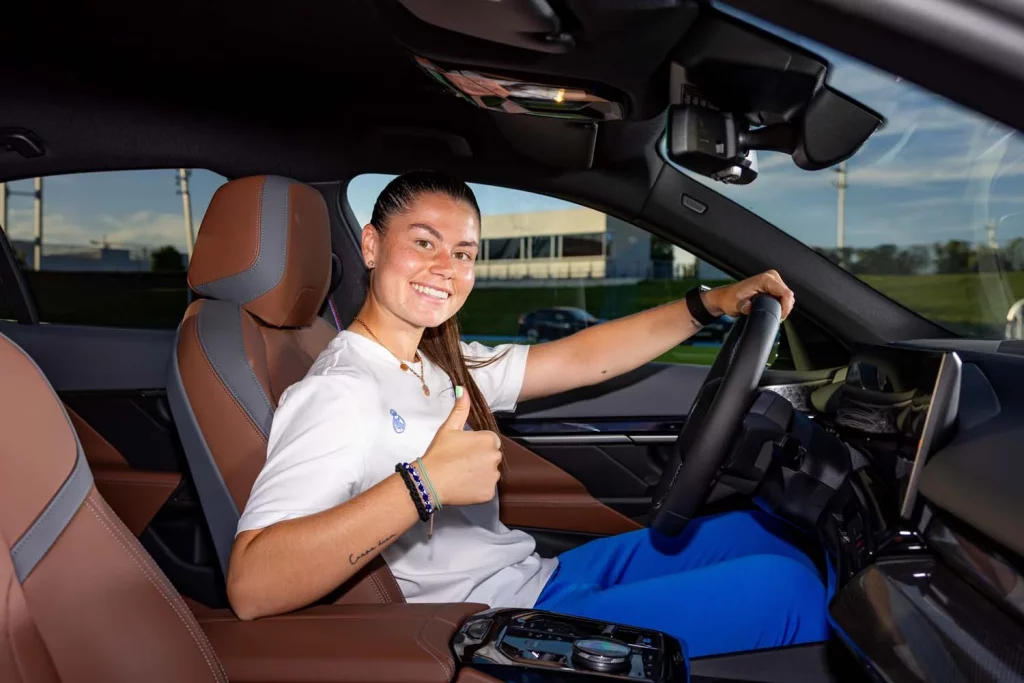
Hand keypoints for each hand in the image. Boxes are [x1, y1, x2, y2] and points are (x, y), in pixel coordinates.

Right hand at [418, 388, 501, 506]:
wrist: (430, 481)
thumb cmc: (439, 453)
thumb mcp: (449, 428)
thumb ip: (460, 409)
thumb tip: (464, 389)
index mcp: (488, 439)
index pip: (490, 440)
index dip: (477, 445)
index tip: (463, 450)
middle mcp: (495, 457)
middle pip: (492, 456)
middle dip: (480, 458)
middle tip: (461, 462)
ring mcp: (493, 477)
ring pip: (490, 473)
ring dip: (480, 473)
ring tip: (461, 474)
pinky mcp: (489, 493)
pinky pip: (486, 489)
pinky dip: (477, 488)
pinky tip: (464, 485)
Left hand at [704, 270, 794, 319]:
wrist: (725, 297)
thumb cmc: (730, 300)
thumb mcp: (735, 305)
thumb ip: (743, 306)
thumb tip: (749, 307)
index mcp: (764, 279)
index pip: (786, 293)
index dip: (785, 307)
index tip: (779, 317)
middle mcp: (771, 276)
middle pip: (789, 295)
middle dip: (784, 308)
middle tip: (775, 317)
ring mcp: (773, 280)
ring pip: (788, 296)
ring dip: (783, 306)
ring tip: (773, 314)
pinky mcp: (773, 285)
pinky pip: (784, 296)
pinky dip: (781, 304)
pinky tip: (774, 309)